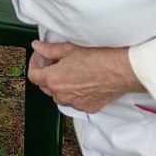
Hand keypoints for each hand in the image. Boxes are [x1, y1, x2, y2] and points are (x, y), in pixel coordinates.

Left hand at [27, 40, 144, 113]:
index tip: (40, 57)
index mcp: (54, 80)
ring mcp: (75, 104)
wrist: (122, 70)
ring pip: (59, 96)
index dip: (34, 64)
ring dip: (59, 86)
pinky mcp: (88, 108)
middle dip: (46, 74)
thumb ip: (50, 49)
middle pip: (45, 87)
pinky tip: (82, 82)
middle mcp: (62, 95)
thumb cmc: (98, 57)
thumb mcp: (70, 49)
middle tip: (55, 62)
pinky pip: (74, 102)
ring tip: (69, 72)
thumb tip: (37, 47)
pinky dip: (74, 94)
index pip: (33, 76)